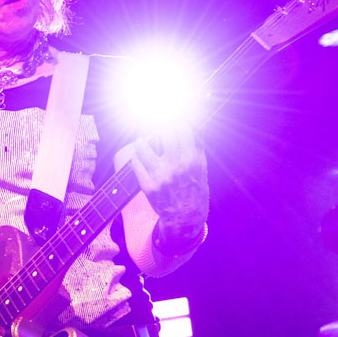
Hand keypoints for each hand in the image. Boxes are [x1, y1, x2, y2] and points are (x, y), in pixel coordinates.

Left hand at [123, 126, 207, 249]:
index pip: (183, 129)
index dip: (176, 121)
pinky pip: (136, 163)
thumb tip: (189, 127)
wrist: (185, 217)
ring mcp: (160, 175)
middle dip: (161, 126)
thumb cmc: (194, 191)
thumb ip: (195, 148)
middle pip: (164, 133)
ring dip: (142, 140)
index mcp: (192, 160)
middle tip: (158, 126)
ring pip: (143, 146)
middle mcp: (175, 166)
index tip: (172, 119)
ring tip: (143, 140)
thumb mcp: (201, 169)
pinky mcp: (147, 185)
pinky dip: (136, 156)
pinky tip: (139, 155)